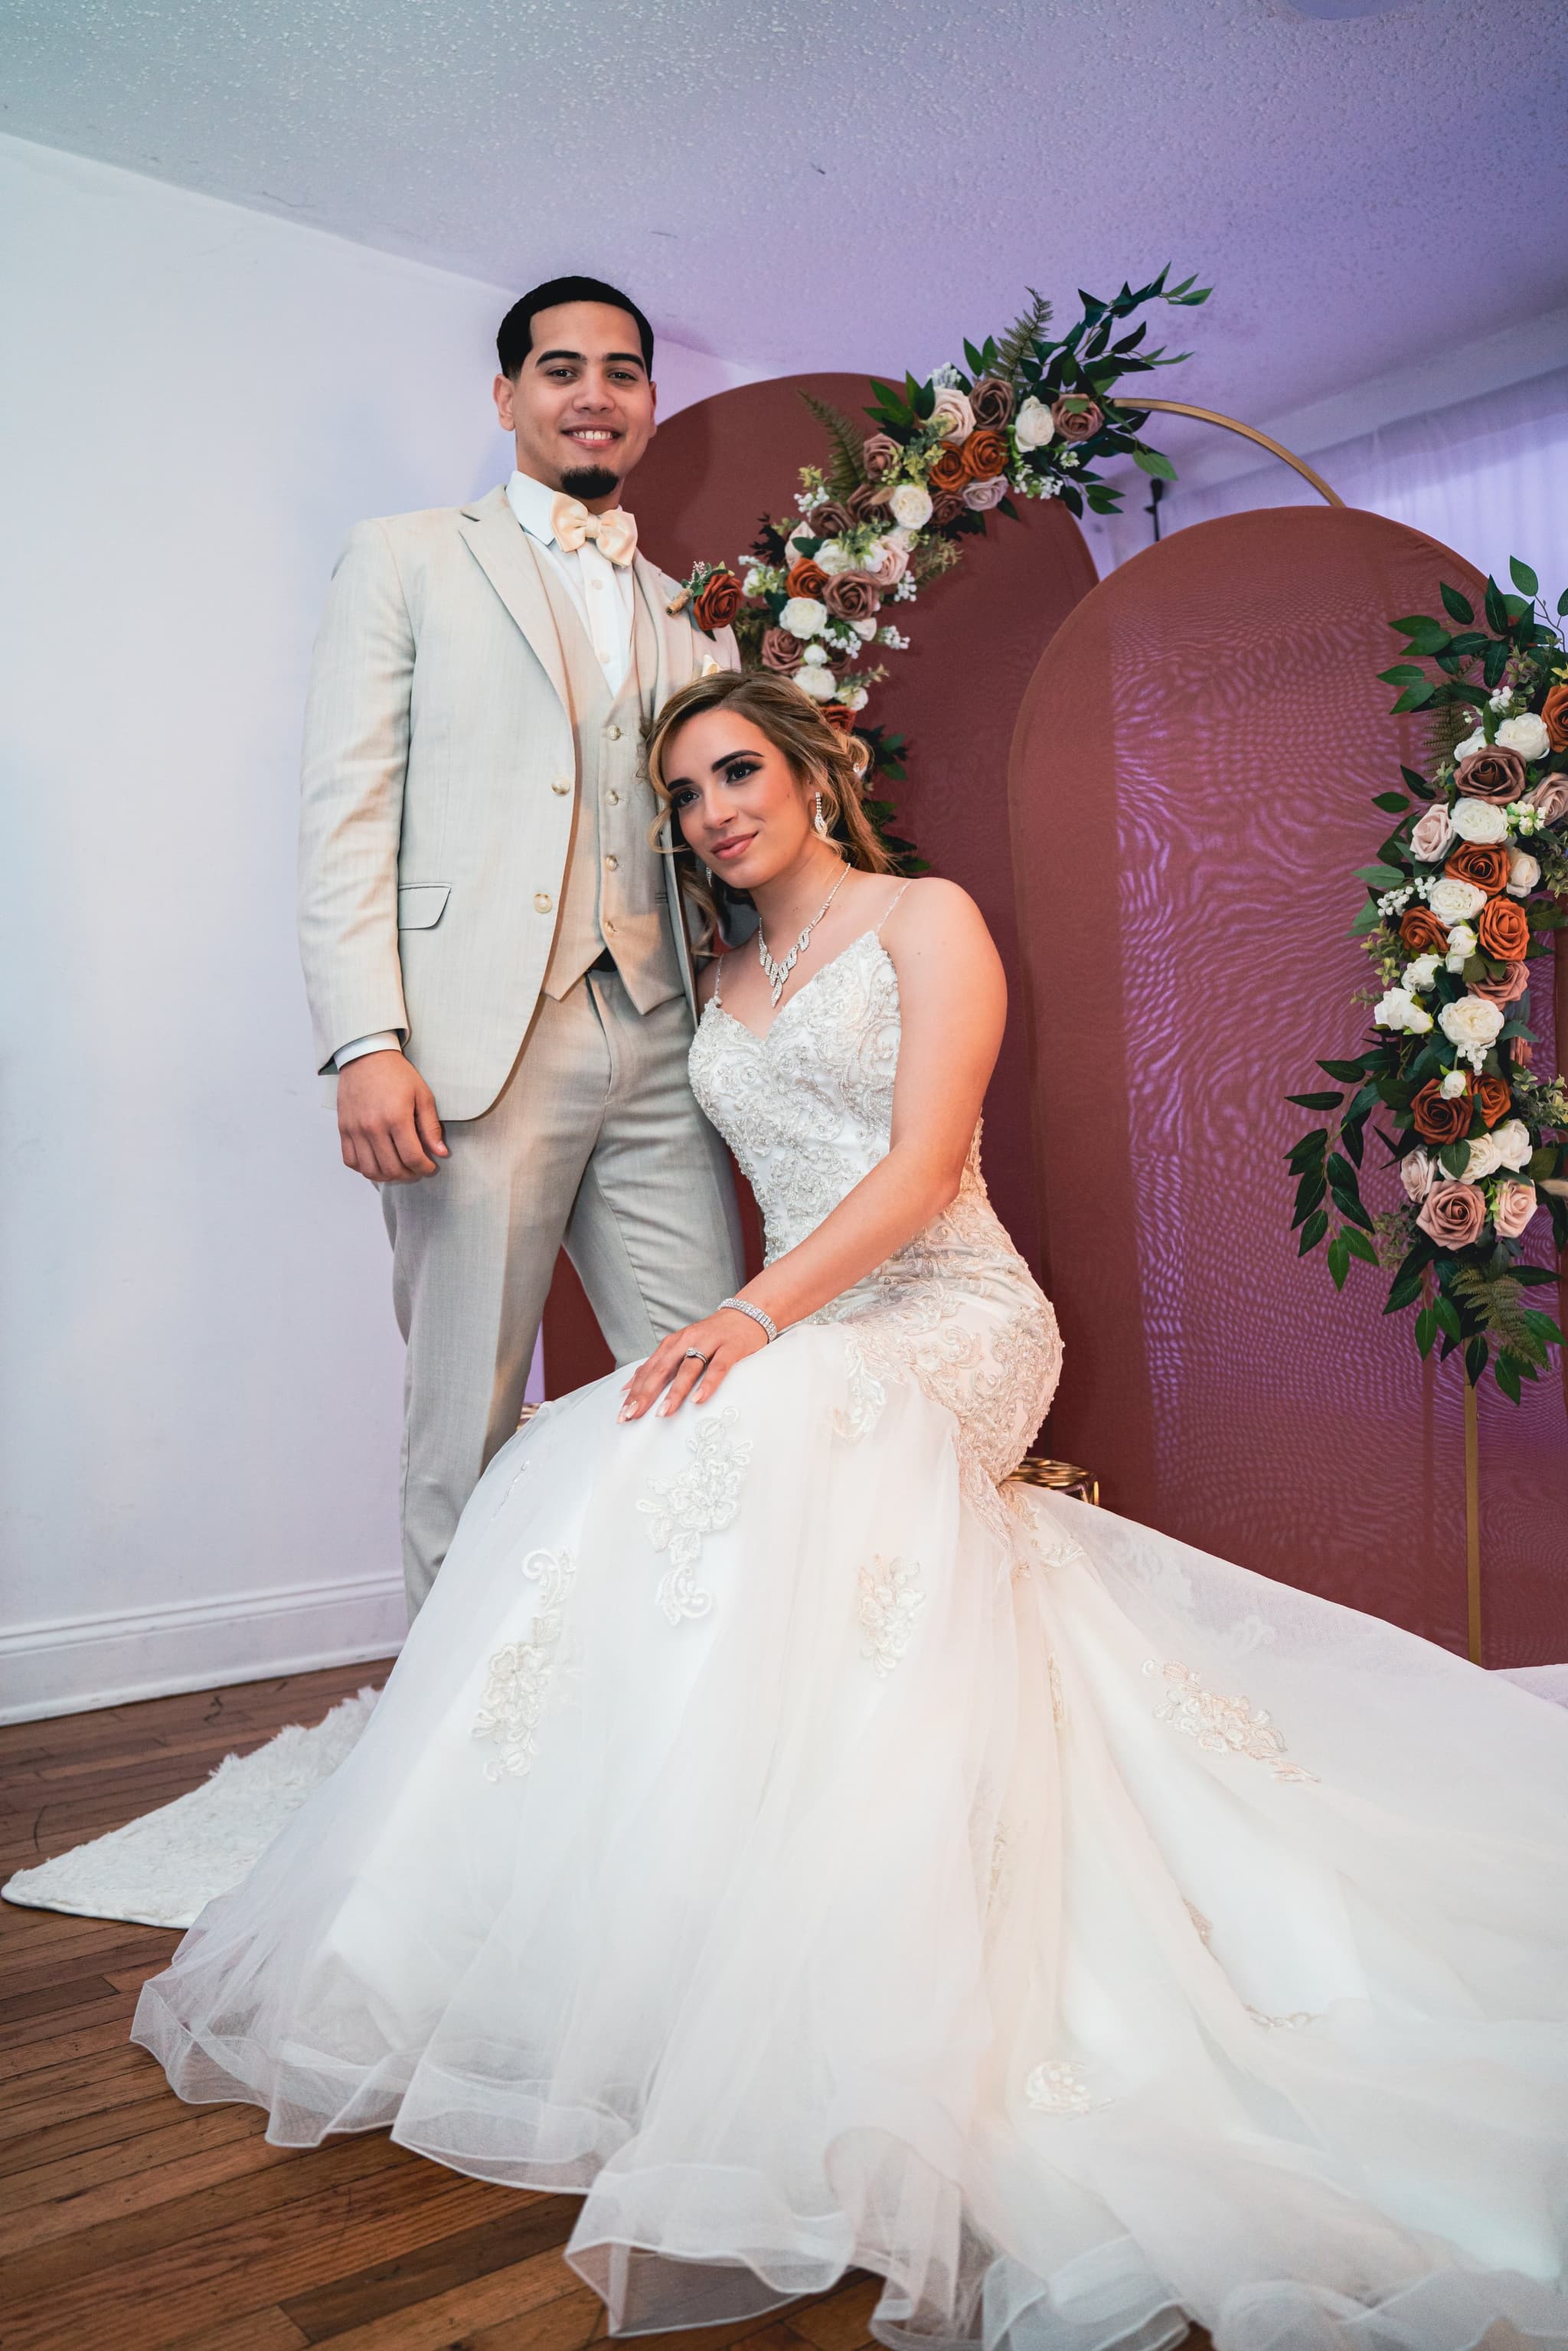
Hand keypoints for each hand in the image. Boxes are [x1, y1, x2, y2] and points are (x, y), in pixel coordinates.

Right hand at [337, 1050, 448, 1182]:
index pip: (412, 1157)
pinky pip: (351, 1161)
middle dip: (409, 1175)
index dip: (424, 1168)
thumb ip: (431, 1127)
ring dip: (387, 1176)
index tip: (430, 1167)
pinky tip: (377, 1163)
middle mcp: (373, 1127)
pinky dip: (365, 1168)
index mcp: (396, 1118)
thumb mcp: (422, 1095)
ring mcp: (355, 1130)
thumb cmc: (397, 1074)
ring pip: (370, 1170)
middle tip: (417, 1170)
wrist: (365, 1057)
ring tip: (398, 1169)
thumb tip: (441, 1153)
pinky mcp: (343, 1129)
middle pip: (392, 1168)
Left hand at [618, 1307, 767, 1420]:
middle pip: (662, 1369)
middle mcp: (686, 1341)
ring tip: (664, 1412)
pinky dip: (708, 1384)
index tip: (623, 1413)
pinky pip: (718, 1368)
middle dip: (646, 1393)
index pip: (648, 1370)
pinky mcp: (730, 1348)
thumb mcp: (682, 1347)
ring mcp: (708, 1343)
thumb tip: (629, 1387)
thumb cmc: (711, 1337)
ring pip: (688, 1369)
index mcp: (672, 1343)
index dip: (635, 1391)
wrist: (746, 1314)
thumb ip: (658, 1365)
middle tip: (634, 1415)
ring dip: (674, 1392)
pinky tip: (698, 1399)